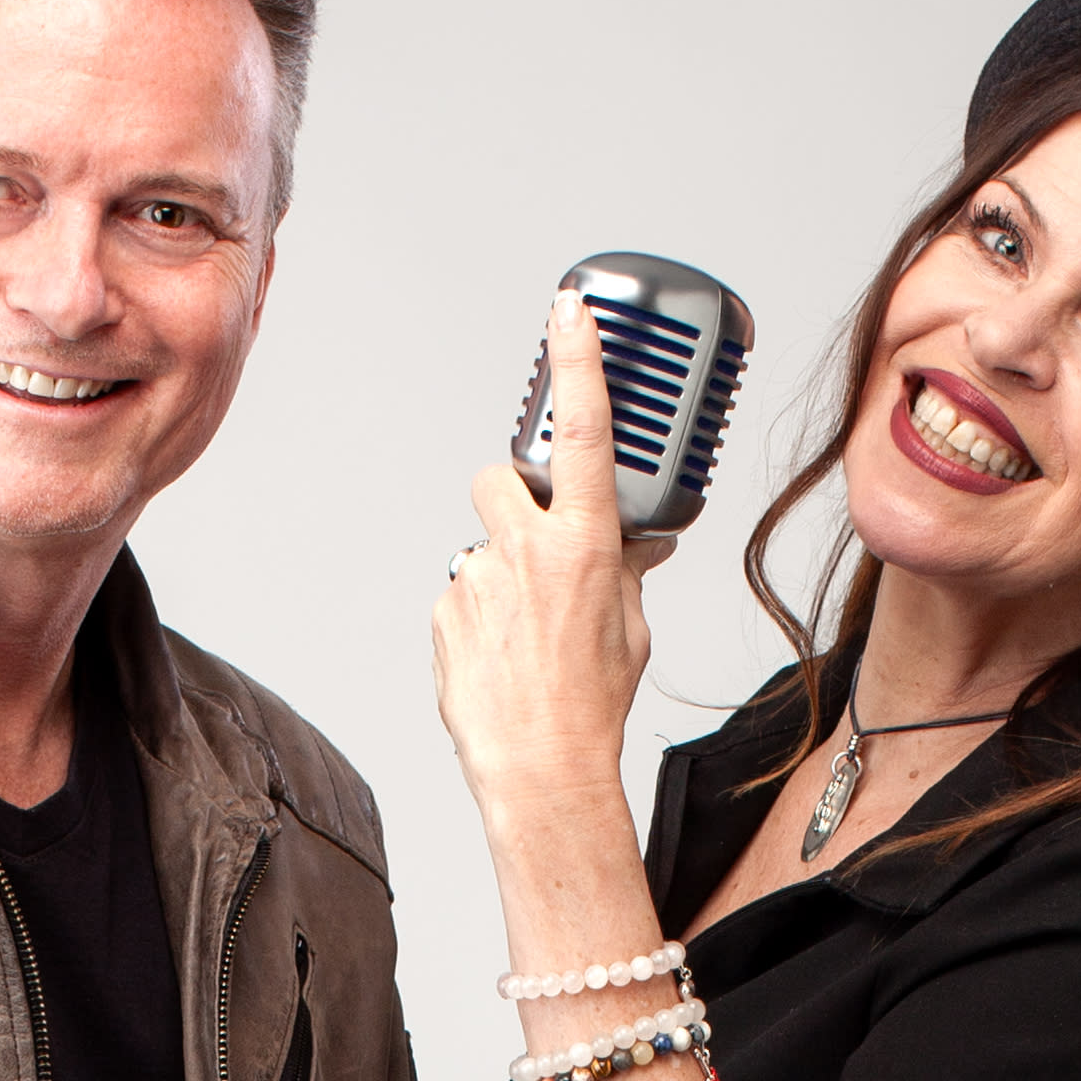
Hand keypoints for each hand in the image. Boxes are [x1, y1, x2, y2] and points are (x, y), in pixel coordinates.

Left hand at [430, 288, 656, 842]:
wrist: (540, 768)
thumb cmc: (589, 705)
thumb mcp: (629, 628)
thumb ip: (625, 572)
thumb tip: (635, 545)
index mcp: (586, 545)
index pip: (585, 431)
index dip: (576, 363)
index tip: (568, 312)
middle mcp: (527, 550)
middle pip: (502, 479)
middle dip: (515, 501)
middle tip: (538, 546)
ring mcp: (478, 580)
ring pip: (480, 544)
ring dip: (499, 571)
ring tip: (524, 631)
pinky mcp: (445, 612)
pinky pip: (461, 594)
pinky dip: (479, 617)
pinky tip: (501, 658)